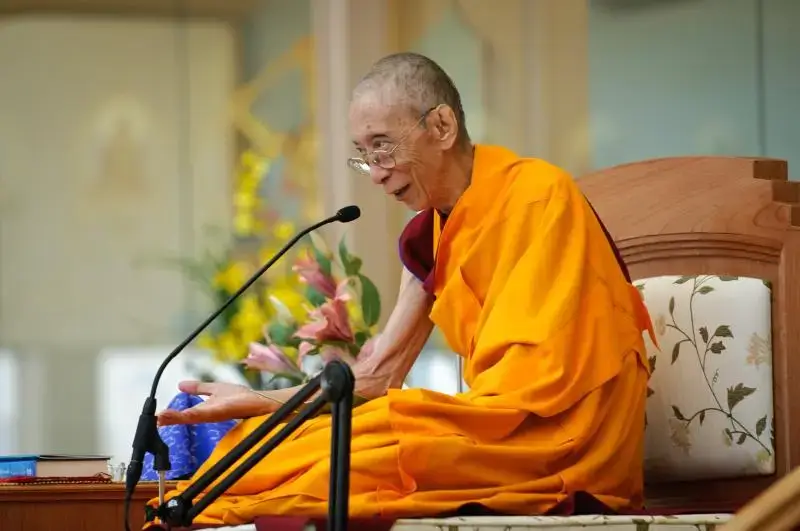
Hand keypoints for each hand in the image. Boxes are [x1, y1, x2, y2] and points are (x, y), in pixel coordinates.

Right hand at [156, 380, 278, 425]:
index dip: (169, 416)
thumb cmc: (241, 397)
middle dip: (170, 419)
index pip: (183, 414)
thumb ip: (199, 388)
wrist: (261, 403)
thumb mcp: (214, 389)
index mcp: (205, 410)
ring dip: (176, 418)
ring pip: (192, 417)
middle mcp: (208, 414)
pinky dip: (190, 414)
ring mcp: (215, 414)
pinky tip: (180, 413)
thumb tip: (180, 384)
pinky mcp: (222, 411)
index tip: (155, 417)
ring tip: (160, 418)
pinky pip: (203, 413)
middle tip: (155, 420)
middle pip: (186, 418)